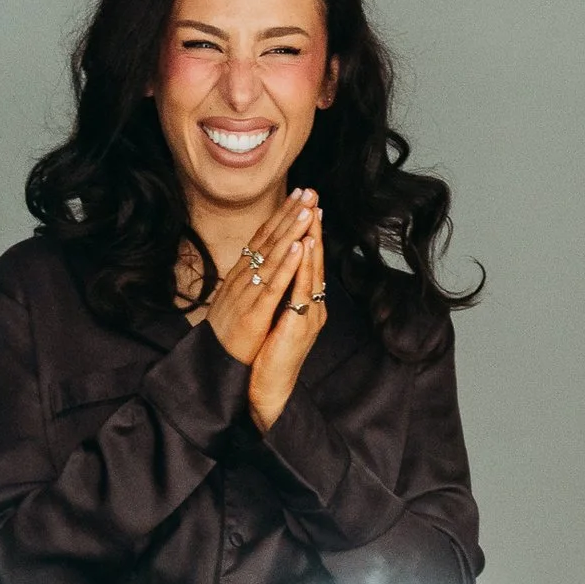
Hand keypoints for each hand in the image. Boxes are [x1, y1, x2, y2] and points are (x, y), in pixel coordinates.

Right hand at [208, 190, 315, 365]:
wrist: (213, 362)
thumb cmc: (229, 331)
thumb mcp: (238, 296)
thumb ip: (249, 276)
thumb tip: (259, 257)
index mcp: (242, 273)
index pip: (264, 238)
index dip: (281, 215)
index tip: (298, 196)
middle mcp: (243, 277)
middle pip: (269, 240)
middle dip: (289, 214)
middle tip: (308, 191)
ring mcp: (248, 292)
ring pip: (272, 257)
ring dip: (290, 231)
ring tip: (307, 210)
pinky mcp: (254, 312)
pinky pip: (273, 285)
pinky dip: (286, 265)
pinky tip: (298, 247)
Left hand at [250, 207, 324, 432]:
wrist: (270, 390)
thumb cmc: (270, 356)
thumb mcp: (275, 319)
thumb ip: (281, 298)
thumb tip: (276, 274)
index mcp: (305, 302)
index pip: (308, 260)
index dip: (306, 230)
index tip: (305, 202)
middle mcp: (312, 305)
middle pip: (314, 258)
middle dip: (312, 224)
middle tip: (312, 193)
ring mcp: (308, 314)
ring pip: (312, 269)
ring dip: (312, 238)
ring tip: (312, 210)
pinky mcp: (299, 325)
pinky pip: (302, 290)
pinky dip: (304, 267)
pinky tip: (305, 247)